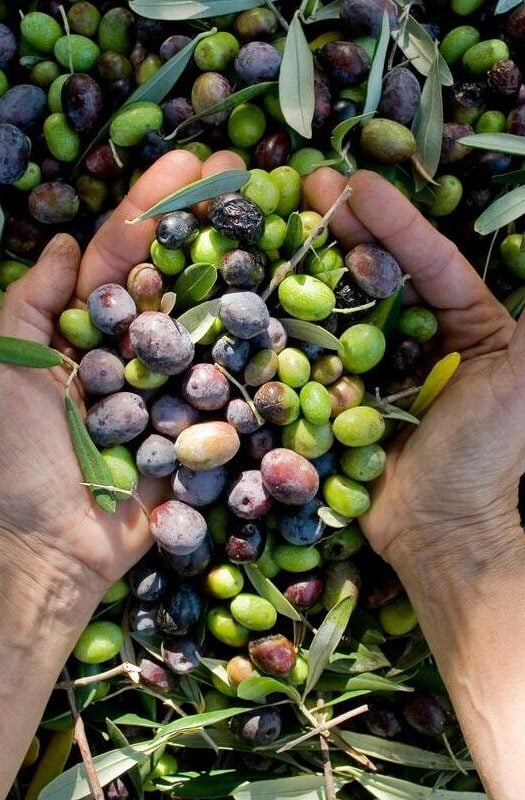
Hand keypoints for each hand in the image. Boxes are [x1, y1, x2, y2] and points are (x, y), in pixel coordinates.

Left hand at [0, 149, 243, 600]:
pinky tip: (285, 301)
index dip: (154, 208)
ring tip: (274, 219)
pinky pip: (230, 383)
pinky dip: (255, 346)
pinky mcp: (201, 428)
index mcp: (86, 331)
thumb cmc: (12, 457)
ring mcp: (172, 387)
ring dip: (238, 270)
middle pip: (175, 276)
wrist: (49, 548)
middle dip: (207, 222)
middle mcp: (133, 351)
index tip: (192, 162)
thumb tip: (68, 242)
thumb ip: (32, 299)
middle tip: (246, 170)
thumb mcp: (6, 364)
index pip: (124, 256)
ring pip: (208, 321)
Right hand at [304, 168, 524, 585]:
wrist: (442, 533)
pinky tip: (265, 288)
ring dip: (313, 263)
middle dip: (346, 227)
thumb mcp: (521, 373)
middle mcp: (417, 338)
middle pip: (378, 273)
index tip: (356, 183)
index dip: (394, 221)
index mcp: (468, 324)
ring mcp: (372, 367)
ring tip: (281, 220)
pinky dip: (290, 323)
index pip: (429, 260)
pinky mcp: (336, 397)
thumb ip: (523, 324)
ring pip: (341, 305)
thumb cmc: (487, 454)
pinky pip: (313, 354)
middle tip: (307, 184)